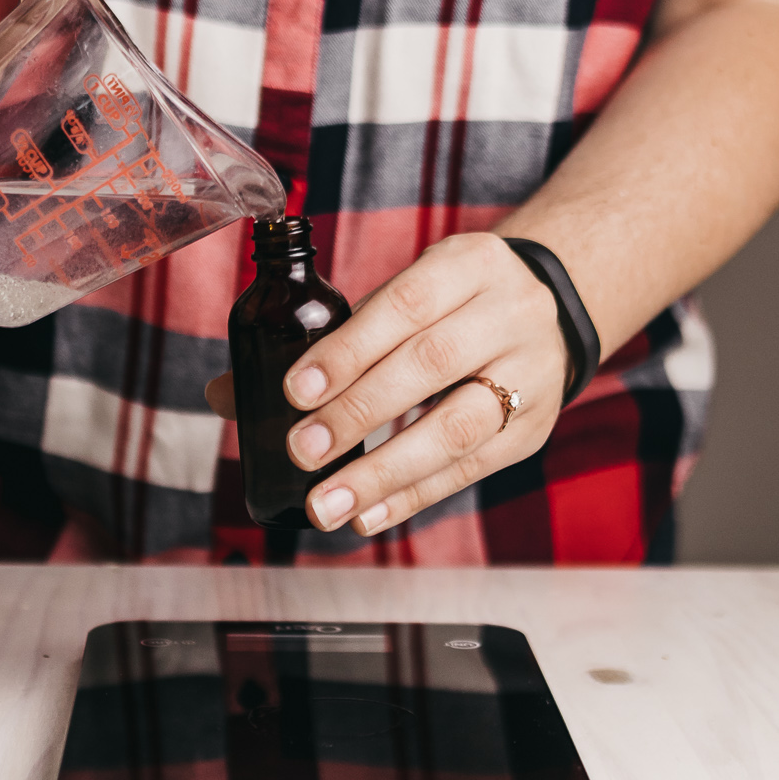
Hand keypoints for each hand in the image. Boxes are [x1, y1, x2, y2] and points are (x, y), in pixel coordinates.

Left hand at [206, 233, 572, 535]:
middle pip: (433, 364)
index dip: (348, 350)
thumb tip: (227, 393)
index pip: (405, 304)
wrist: (551, 312)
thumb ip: (330, 338)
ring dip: (385, 472)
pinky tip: (368, 515)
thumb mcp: (405, 293)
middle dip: (359, 412)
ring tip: (326, 505)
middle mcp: (511, 313)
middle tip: (301, 451)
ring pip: (459, 427)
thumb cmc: (451, 305)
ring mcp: (531, 373)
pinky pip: (472, 469)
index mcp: (469, 264)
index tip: (294, 390)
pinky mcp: (533, 429)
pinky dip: (414, 496)